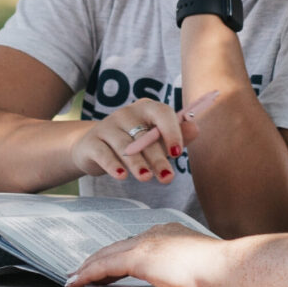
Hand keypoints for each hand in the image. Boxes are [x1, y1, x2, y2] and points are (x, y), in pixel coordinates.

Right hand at [65, 100, 185, 184]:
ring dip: (136, 163)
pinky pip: (103, 153)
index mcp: (147, 109)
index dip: (172, 132)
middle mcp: (126, 114)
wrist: (95, 148)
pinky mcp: (92, 142)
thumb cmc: (134, 144)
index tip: (178, 153)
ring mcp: (107, 126)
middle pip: (144, 135)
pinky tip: (121, 176)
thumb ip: (177, 136)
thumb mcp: (156, 140)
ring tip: (145, 177)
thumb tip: (196, 128)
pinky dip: (112, 165)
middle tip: (167, 177)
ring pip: (124, 145)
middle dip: (157, 158)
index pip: (162, 113)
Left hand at [69, 226, 235, 286]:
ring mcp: (146, 245)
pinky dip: (86, 275)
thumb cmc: (224, 271)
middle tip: (80, 272)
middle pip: (116, 247)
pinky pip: (103, 267)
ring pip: (105, 256)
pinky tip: (76, 284)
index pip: (136, 245)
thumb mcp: (204, 267)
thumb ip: (191, 268)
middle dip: (96, 260)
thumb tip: (194, 280)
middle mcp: (155, 234)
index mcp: (170, 234)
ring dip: (86, 269)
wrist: (228, 265)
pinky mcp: (140, 259)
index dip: (118, 255)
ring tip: (73, 280)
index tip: (108, 267)